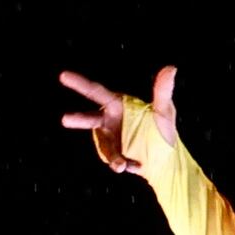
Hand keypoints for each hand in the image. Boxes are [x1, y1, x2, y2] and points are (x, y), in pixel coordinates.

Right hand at [58, 66, 180, 179]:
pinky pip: (114, 159)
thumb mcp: (165, 111)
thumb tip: (171, 68)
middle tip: (65, 119)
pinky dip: (126, 163)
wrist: (164, 161)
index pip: (96, 92)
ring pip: (104, 145)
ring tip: (120, 165)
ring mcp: (108, 138)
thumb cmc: (163, 131)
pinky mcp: (112, 155)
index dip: (79, 83)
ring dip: (112, 156)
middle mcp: (108, 120)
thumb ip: (163, 91)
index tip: (63, 76)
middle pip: (88, 118)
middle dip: (77, 119)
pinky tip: (137, 165)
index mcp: (117, 105)